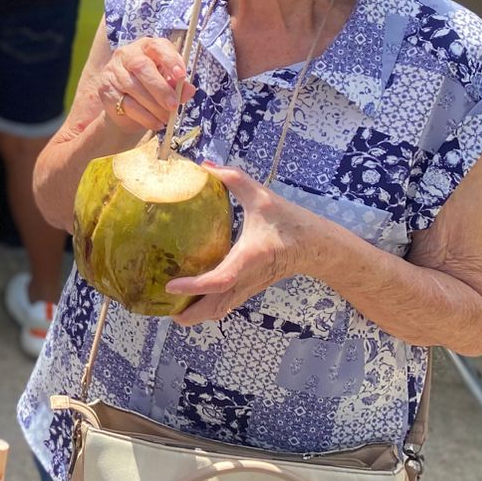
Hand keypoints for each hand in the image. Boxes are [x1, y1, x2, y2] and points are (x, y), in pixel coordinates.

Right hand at [89, 37, 193, 132]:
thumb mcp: (168, 83)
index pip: (157, 46)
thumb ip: (178, 85)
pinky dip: (144, 117)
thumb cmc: (151, 87)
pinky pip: (125, 104)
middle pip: (141, 66)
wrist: (126, 103)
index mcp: (146, 47)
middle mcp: (126, 54)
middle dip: (160, 89)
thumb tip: (189, 90)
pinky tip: (155, 123)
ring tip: (166, 118)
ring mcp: (113, 71)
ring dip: (154, 107)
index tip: (181, 75)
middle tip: (173, 106)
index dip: (170, 59)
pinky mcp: (105, 90)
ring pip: (133, 88)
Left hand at [166, 164, 321, 325]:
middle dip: (191, 314)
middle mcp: (248, 276)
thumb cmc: (289, 220)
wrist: (316, 245)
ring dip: (198, 315)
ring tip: (172, 312)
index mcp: (250, 256)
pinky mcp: (251, 287)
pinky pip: (227, 304)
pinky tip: (193, 301)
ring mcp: (250, 286)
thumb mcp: (262, 196)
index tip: (170, 286)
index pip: (220, 279)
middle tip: (165, 312)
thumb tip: (205, 165)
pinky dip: (209, 308)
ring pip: (222, 309)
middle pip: (217, 306)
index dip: (195, 286)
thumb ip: (234, 179)